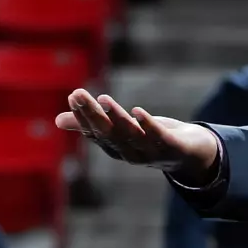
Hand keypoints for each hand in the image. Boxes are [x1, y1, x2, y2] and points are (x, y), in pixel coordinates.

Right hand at [55, 90, 220, 183]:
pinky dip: (148, 125)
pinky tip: (138, 111)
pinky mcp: (172, 147)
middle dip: (93, 114)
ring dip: (117, 118)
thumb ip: (92, 125)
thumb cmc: (149, 139)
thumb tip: (57, 120)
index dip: (83, 116)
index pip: (96, 132)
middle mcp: (130, 153)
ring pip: (131, 135)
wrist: (190, 154)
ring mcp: (152, 152)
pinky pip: (158, 137)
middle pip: (109, 133)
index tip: (74, 96)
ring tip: (104, 99)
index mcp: (116, 148)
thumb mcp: (120, 130)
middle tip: (78, 93)